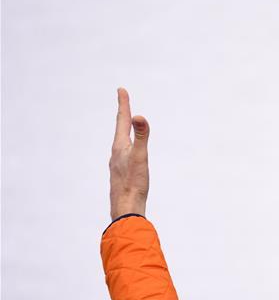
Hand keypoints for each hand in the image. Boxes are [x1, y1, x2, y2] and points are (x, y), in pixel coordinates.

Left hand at [109, 88, 149, 219]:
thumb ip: (141, 136)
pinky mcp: (121, 173)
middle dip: (123, 114)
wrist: (125, 209)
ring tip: (125, 124)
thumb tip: (139, 116)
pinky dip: (126, 145)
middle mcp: (116, 153)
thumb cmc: (134, 184)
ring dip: (123, 130)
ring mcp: (117, 164)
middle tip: (123, 101)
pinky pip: (123, 153)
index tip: (121, 90)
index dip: (123, 104)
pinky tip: (127, 154)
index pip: (122, 120)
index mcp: (120, 147)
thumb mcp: (141, 157)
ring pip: (121, 142)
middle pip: (120, 129)